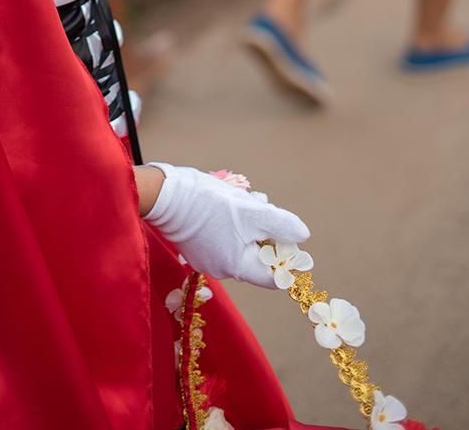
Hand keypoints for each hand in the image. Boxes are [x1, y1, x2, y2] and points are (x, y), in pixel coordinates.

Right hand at [143, 162, 308, 287]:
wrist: (165, 194)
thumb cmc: (208, 204)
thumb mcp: (251, 211)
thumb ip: (280, 224)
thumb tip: (303, 236)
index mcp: (237, 267)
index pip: (273, 274)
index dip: (285, 255)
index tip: (285, 232)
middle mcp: (222, 269)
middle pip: (257, 254)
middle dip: (264, 229)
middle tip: (260, 204)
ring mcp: (206, 257)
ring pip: (241, 242)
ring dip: (248, 221)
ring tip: (242, 197)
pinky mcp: (195, 243)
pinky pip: (224, 237)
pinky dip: (231, 221)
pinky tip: (226, 200)